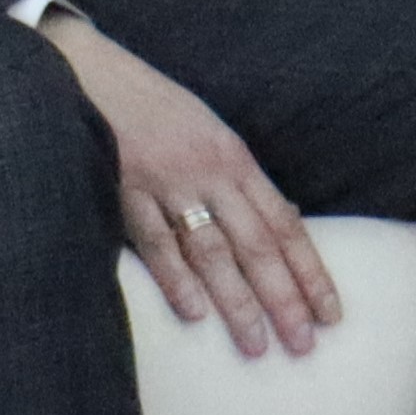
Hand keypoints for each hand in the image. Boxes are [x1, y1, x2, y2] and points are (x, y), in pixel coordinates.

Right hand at [37, 14, 339, 358]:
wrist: (85, 69)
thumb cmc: (147, 105)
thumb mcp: (205, 129)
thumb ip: (238, 176)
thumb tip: (284, 216)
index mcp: (234, 158)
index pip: (284, 223)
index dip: (310, 271)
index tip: (330, 314)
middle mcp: (209, 172)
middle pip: (257, 244)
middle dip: (283, 298)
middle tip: (302, 345)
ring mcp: (167, 182)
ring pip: (212, 250)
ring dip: (236, 301)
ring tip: (255, 345)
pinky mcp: (124, 189)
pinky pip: (155, 241)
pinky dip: (176, 277)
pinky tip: (194, 312)